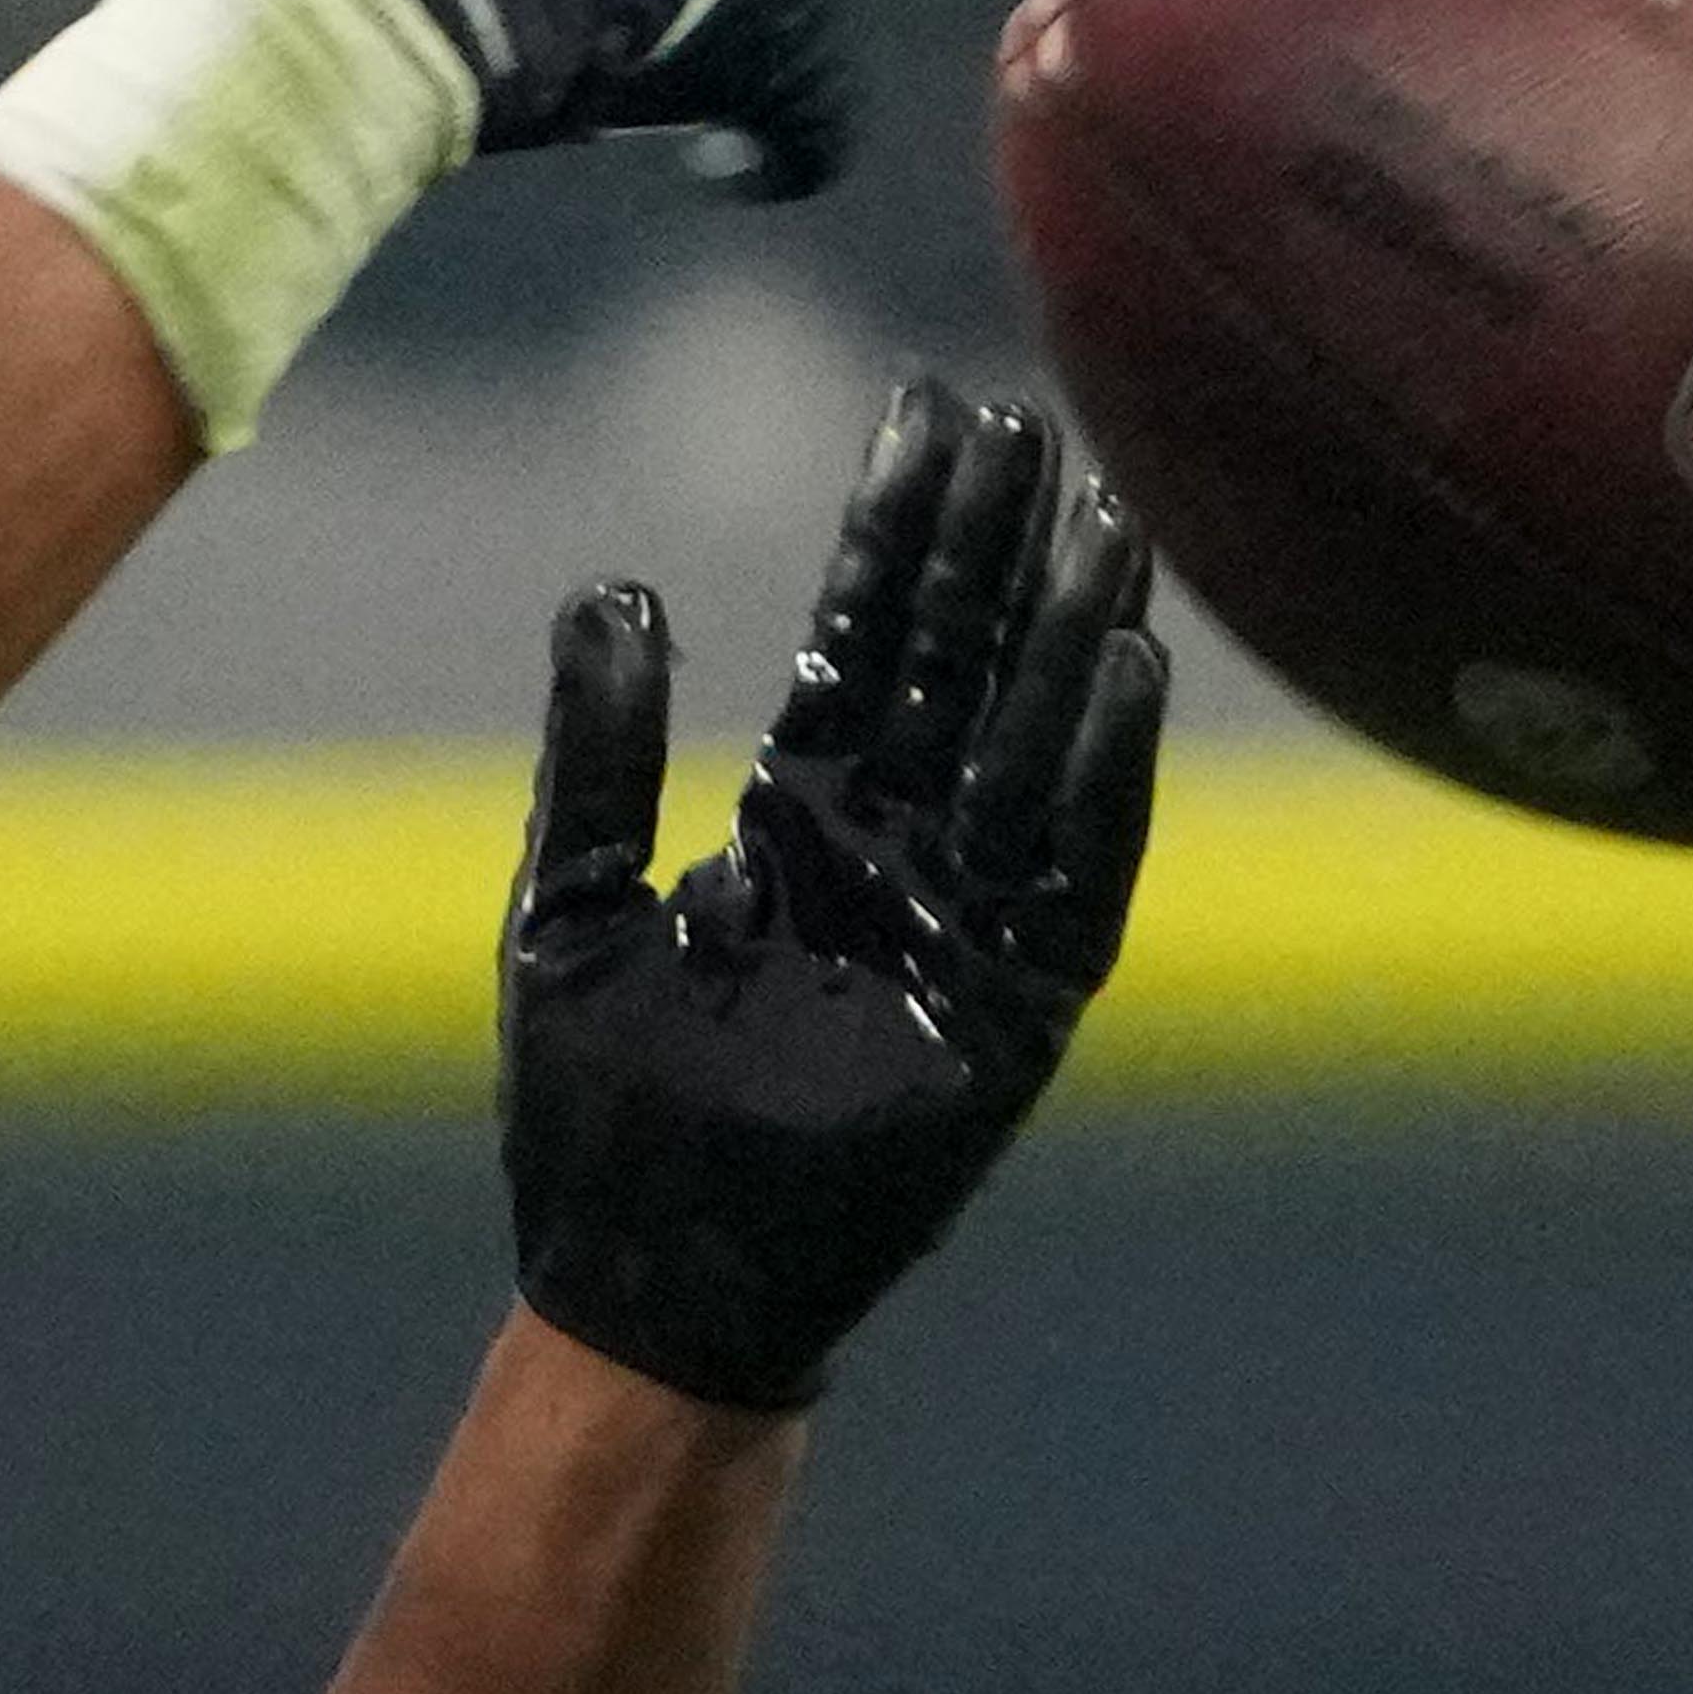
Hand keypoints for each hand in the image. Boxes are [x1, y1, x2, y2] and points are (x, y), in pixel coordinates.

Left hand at [502, 386, 1161, 1413]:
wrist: (644, 1280)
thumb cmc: (596, 1113)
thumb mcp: (569, 904)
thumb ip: (598, 754)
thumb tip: (613, 587)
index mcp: (795, 823)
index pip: (860, 642)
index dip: (895, 532)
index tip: (927, 413)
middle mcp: (893, 855)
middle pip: (957, 669)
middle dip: (990, 550)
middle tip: (1026, 420)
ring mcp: (962, 928)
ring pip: (1028, 750)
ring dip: (1065, 639)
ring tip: (1103, 517)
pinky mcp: (1012, 1013)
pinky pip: (1074, 877)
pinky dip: (1099, 780)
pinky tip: (1124, 674)